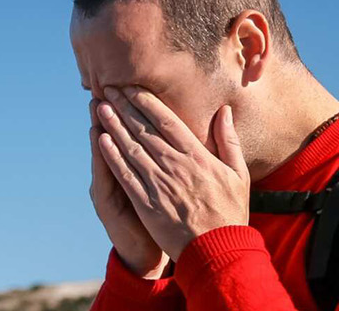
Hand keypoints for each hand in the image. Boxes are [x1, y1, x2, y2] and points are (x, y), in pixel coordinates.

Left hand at [95, 86, 250, 261]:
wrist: (218, 251)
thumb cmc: (231, 213)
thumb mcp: (238, 174)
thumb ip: (228, 140)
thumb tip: (224, 111)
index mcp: (197, 156)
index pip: (167, 120)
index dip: (146, 101)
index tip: (131, 86)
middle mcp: (176, 166)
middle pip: (144, 129)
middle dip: (124, 106)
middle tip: (108, 87)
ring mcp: (159, 185)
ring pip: (131, 148)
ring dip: (114, 126)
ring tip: (100, 107)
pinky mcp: (147, 204)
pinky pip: (126, 176)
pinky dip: (112, 157)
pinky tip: (101, 140)